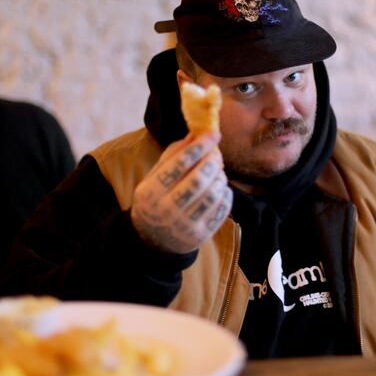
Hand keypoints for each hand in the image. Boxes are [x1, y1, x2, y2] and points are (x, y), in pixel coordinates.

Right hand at [131, 132, 232, 253]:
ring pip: (212, 194)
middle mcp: (167, 210)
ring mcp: (186, 225)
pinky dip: (225, 192)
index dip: (199, 146)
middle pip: (198, 180)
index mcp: (151, 192)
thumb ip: (172, 155)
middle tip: (216, 154)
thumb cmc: (155, 201)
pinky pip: (222, 208)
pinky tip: (219, 188)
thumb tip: (195, 134)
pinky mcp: (202, 235)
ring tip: (217, 172)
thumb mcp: (153, 177)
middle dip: (212, 161)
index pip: (178, 164)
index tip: (213, 133)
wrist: (154, 241)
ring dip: (220, 177)